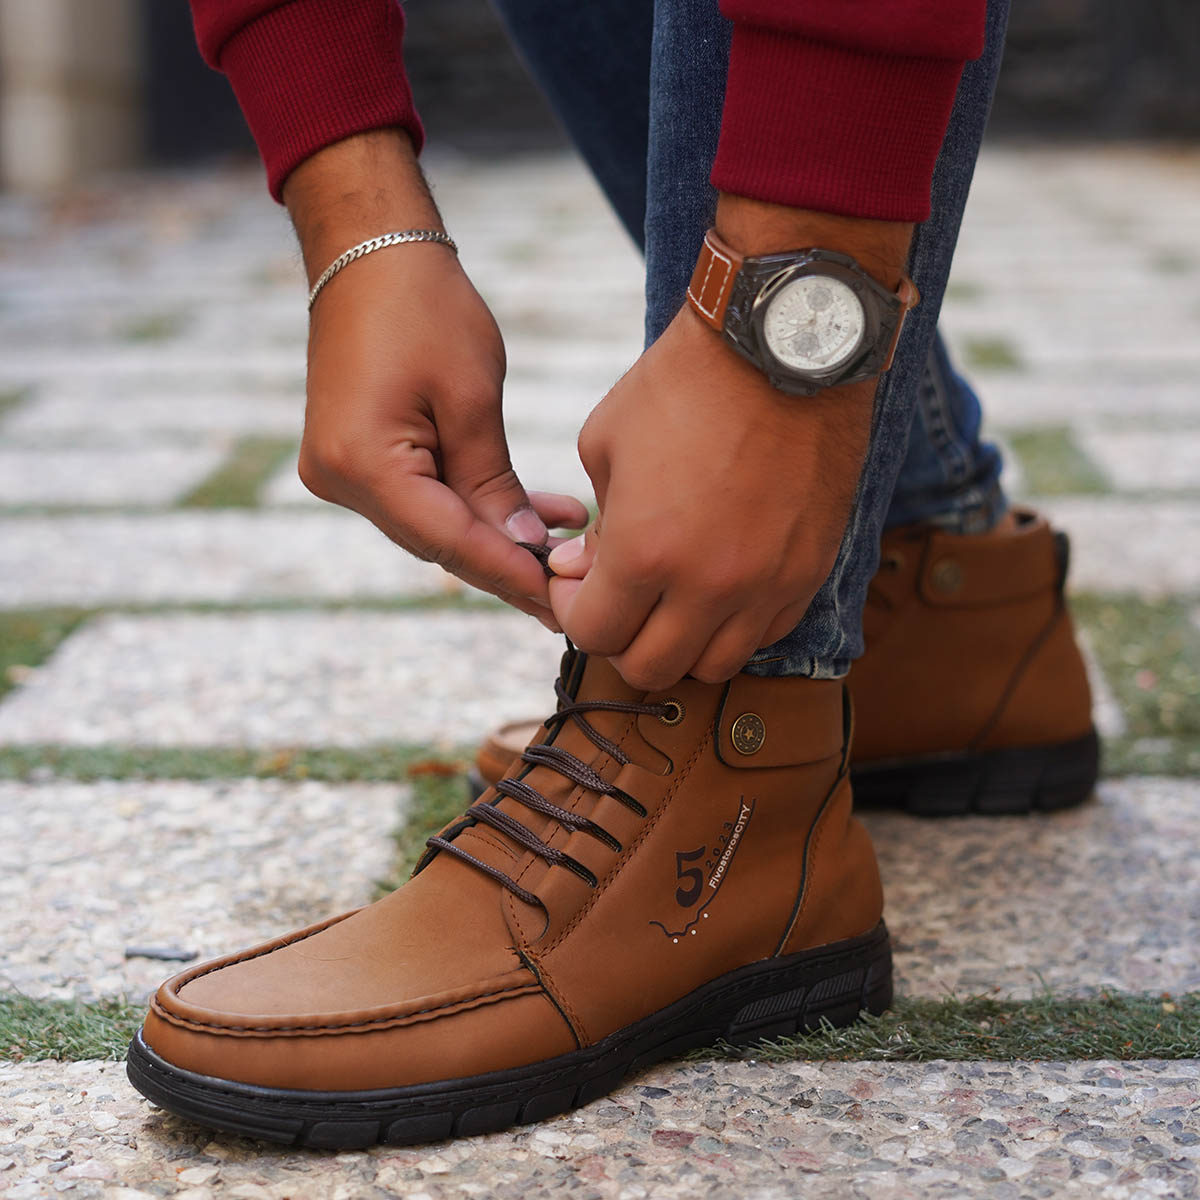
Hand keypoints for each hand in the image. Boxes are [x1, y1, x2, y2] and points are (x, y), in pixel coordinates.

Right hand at [285, 132, 586, 625]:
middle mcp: (339, 480)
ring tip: (567, 534)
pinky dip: (473, 504)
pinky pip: (422, 497)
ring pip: (434, 524)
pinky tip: (534, 510)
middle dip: (508, 561)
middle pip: (439, 541)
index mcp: (363, 465)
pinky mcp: (355, 458)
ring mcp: (340, 472)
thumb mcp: (473, 400)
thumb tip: (523, 548)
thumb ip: (494, 484)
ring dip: (497, 531)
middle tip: (573, 587)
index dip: (510, 573)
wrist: (370, 254)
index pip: (450, 541)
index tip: (561, 603)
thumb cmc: (425, 309)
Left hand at [547, 195, 912, 688]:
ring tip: (671, 595)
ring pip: (713, 666)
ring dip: (680, 642)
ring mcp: (766, 586)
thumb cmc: (683, 384)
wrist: (783, 344)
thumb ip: (593, 523)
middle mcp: (708, 587)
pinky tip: (720, 581)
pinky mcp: (809, 573)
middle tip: (619, 597)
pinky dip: (734, 624)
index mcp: (644, 554)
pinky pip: (765, 635)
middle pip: (650, 669)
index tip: (577, 582)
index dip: (573, 612)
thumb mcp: (605, 443)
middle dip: (621, 639)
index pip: (593, 635)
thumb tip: (584, 569)